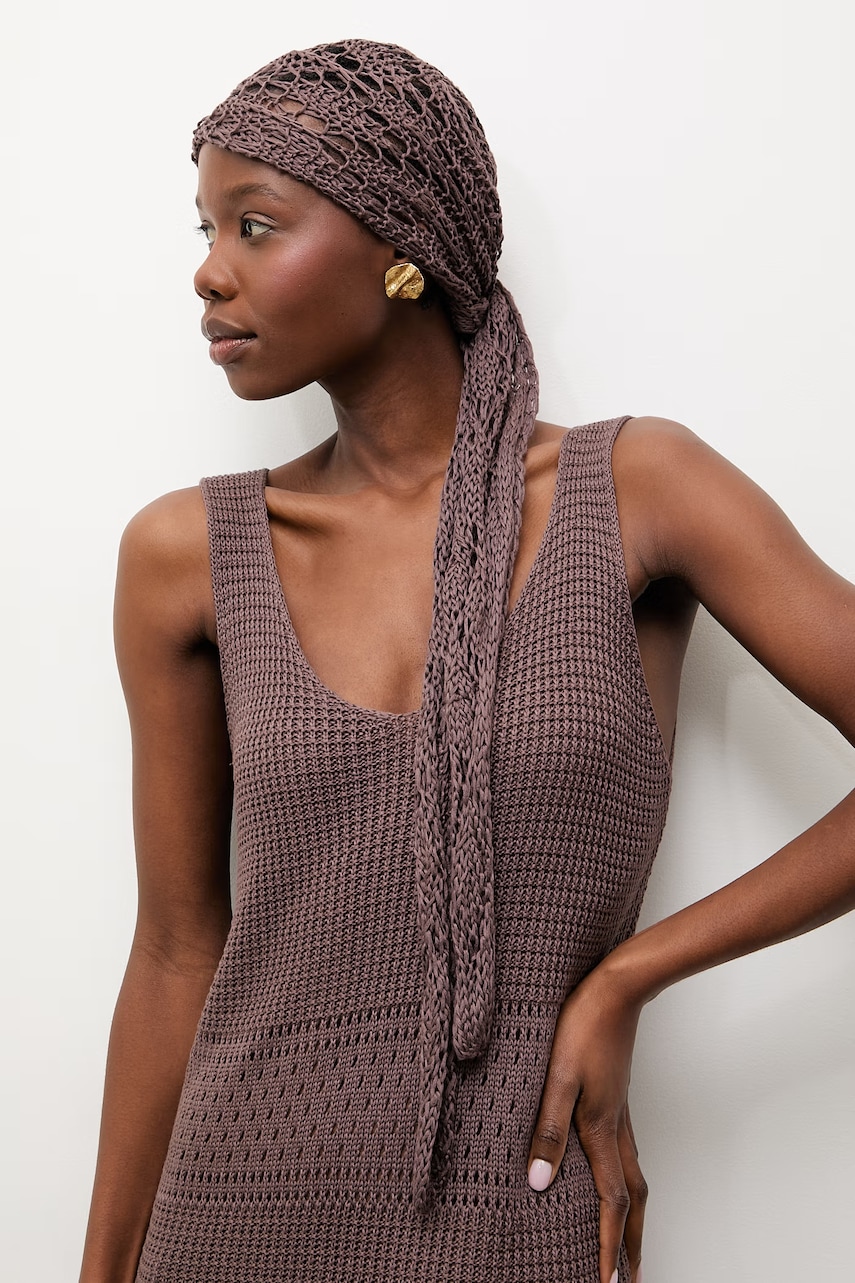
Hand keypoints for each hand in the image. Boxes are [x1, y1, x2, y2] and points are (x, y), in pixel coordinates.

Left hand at [527, 964, 646, 1282]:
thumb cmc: (582, 1025)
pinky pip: (627, 1155)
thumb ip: (547, 1128)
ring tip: (628, 1242)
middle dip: (630, 1244)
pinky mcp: (616, 1097)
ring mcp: (620, 1112)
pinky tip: (614, 1177)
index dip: (606, 1247)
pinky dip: (627, 1182)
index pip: (609, 1203)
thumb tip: (540, 1182)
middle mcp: (615, 1127)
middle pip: (632, 1201)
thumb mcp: (557, 1076)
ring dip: (632, 1217)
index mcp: (600, 1128)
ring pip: (634, 1178)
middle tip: (630, 1279)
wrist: (615, 988)